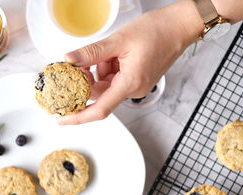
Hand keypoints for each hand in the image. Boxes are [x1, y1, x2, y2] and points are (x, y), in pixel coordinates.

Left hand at [57, 0, 202, 124]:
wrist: (179, 26)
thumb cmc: (157, 31)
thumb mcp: (119, 40)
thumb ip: (92, 53)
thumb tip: (70, 60)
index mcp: (130, 83)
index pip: (100, 109)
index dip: (79, 117)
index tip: (62, 120)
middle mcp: (134, 89)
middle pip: (100, 93)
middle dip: (88, 78)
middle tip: (79, 61)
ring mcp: (136, 86)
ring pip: (106, 84)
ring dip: (99, 69)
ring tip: (107, 51)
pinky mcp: (137, 80)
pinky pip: (114, 79)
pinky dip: (108, 68)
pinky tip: (113, 54)